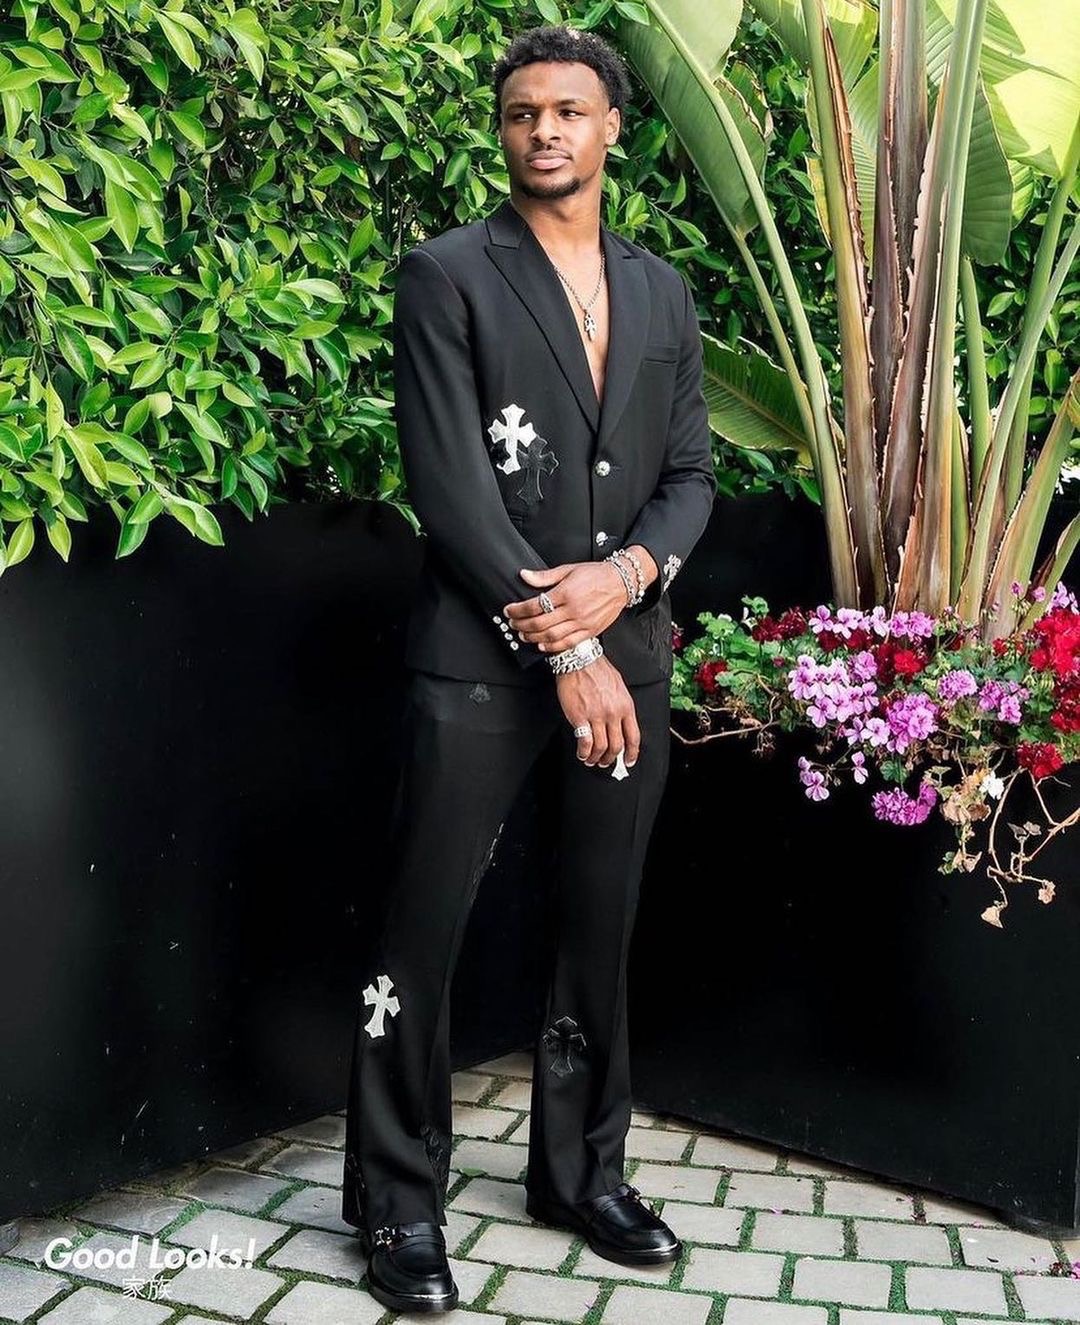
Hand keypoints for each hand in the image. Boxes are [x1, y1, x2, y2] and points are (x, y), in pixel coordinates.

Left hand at [504, 561, 627, 652]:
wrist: (620, 583)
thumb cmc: (596, 574)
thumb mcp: (568, 569)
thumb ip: (544, 576)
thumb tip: (524, 575)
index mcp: (566, 592)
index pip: (534, 605)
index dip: (518, 610)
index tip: (510, 610)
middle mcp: (573, 609)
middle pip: (540, 623)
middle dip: (522, 625)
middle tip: (513, 624)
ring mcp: (582, 622)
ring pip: (551, 636)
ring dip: (533, 637)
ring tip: (523, 635)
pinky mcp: (590, 631)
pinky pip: (567, 643)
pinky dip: (552, 647)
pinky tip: (542, 645)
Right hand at [554, 657, 639, 767]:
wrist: (580, 660)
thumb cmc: (598, 670)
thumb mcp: (619, 687)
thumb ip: (621, 706)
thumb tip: (621, 723)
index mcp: (626, 706)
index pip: (633, 737)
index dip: (632, 753)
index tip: (629, 760)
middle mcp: (613, 713)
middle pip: (617, 746)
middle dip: (611, 759)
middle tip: (606, 762)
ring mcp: (597, 716)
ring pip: (601, 748)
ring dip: (596, 758)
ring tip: (591, 759)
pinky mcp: (580, 717)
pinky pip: (585, 742)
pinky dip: (584, 752)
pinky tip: (582, 753)